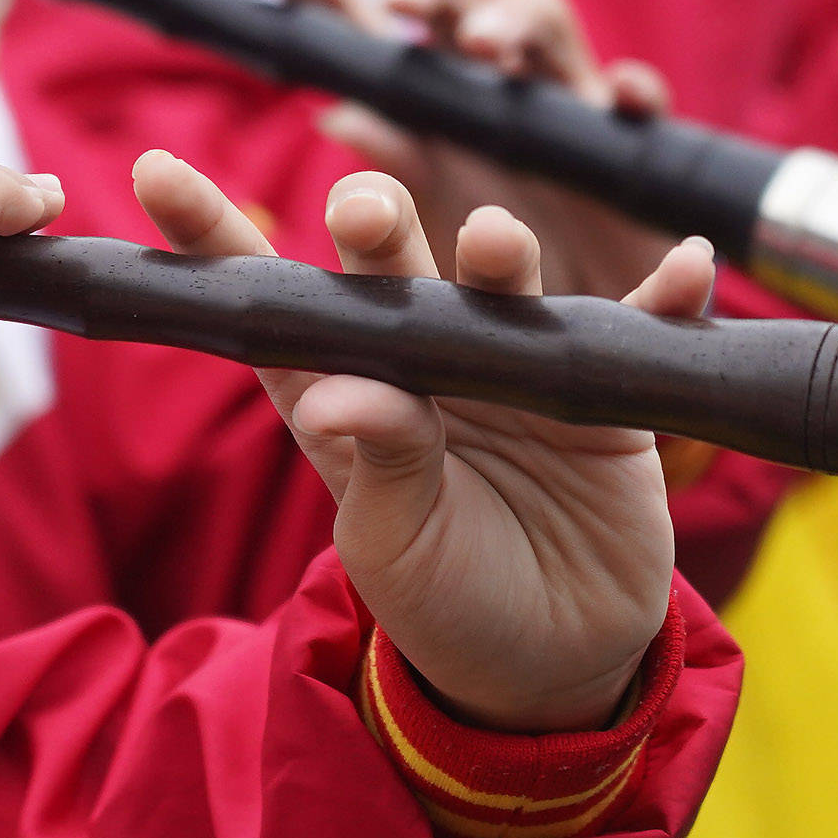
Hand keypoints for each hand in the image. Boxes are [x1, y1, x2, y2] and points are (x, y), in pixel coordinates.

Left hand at [136, 152, 704, 734]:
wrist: (551, 665)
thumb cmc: (444, 600)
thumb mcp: (395, 548)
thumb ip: (379, 464)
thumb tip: (346, 393)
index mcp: (343, 392)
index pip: (270, 306)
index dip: (214, 239)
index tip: (152, 172)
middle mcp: (422, 360)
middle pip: (391, 275)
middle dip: (376, 231)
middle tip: (362, 207)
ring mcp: (513, 367)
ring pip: (504, 289)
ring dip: (502, 258)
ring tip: (498, 246)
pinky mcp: (600, 392)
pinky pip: (637, 333)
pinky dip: (665, 300)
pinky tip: (685, 267)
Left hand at [256, 0, 678, 301]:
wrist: (577, 362)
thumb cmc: (482, 294)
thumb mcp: (428, 246)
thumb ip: (389, 181)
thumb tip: (339, 115)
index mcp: (417, 107)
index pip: (361, 29)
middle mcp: (485, 91)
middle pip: (455, 1)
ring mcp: (559, 111)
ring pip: (545, 24)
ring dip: (514, 20)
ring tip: (481, 45)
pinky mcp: (628, 153)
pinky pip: (638, 107)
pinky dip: (633, 92)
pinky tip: (621, 96)